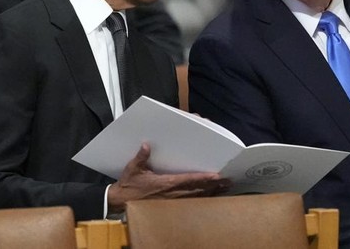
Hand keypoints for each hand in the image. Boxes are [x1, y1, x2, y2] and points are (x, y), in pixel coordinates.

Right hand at [107, 143, 230, 212]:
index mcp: (166, 183)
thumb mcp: (133, 169)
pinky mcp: (171, 204)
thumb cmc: (129, 185)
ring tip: (225, 187)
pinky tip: (211, 195)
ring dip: (211, 192)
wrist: (121, 202)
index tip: (216, 176)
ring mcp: (173, 200)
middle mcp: (173, 193)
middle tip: (228, 181)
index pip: (188, 180)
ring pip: (196, 196)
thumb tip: (146, 145)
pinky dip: (202, 198)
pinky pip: (190, 201)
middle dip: (213, 186)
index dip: (203, 178)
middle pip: (198, 189)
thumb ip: (141, 157)